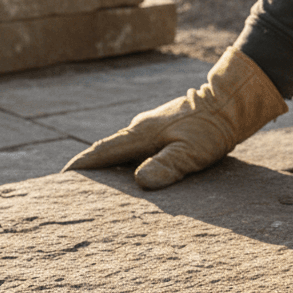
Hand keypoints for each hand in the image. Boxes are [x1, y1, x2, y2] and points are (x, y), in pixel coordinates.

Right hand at [63, 47, 285, 189]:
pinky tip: (128, 178)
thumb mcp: (192, 151)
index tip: (61, 178)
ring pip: (121, 151)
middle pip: (106, 152)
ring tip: (95, 190)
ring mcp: (150, 129)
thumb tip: (141, 181)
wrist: (231, 102)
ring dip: (107, 168)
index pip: (101, 152)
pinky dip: (125, 164)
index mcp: (140, 134)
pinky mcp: (162, 132)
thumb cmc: (213, 128)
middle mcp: (140, 130)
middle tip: (71, 190)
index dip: (81, 166)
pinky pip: (135, 150)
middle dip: (88, 170)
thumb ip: (168, 165)